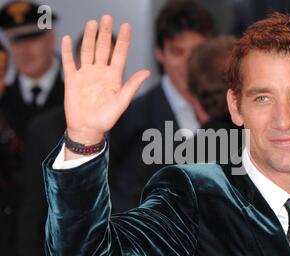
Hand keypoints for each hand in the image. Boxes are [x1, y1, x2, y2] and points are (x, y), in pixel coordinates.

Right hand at [62, 15, 149, 158]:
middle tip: (107, 17)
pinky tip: (68, 39)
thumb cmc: (106, 119)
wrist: (86, 129)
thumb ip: (131, 86)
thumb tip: (146, 72)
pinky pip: (69, 62)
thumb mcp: (121, 103)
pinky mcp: (72, 80)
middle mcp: (100, 73)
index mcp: (114, 77)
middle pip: (103, 48)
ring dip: (89, 37)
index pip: (120, 54)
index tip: (126, 26)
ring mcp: (86, 75)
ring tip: (92, 23)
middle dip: (105, 33)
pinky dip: (68, 51)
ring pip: (87, 51)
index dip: (123, 40)